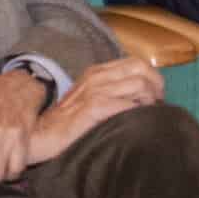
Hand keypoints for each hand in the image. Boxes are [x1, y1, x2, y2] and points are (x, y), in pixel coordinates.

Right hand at [24, 57, 162, 165]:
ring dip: (149, 101)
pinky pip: (127, 105)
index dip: (152, 78)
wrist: (42, 135)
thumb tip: (143, 97)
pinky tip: (133, 123)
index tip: (155, 97)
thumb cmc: (68, 123)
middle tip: (156, 105)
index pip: (136, 62)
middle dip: (156, 86)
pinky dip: (137, 113)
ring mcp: (94, 90)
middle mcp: (96, 76)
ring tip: (146, 115)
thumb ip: (111, 92)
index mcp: (97, 72)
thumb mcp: (90, 99)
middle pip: (141, 68)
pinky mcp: (93, 107)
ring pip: (139, 84)